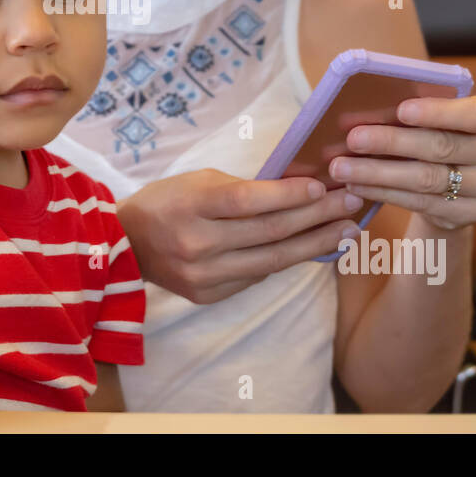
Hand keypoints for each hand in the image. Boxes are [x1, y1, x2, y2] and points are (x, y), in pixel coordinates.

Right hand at [116, 170, 363, 304]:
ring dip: (313, 244)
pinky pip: (255, 277)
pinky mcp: (207, 295)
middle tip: (351, 204)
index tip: (323, 185)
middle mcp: (198, 244)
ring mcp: (203, 275)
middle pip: (270, 232)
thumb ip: (243, 190)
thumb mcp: (199, 181)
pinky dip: (284, 261)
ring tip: (345, 231)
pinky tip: (310, 249)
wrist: (124, 244)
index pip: (250, 200)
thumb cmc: (167, 201)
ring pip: (271, 260)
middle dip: (317, 216)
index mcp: (193, 206)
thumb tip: (297, 192)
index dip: (290, 194)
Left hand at [327, 94, 475, 231]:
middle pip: (441, 147)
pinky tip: (357, 187)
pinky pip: (421, 203)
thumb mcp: (438, 118)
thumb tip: (365, 105)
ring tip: (343, 168)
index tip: (401, 110)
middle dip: (392, 142)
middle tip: (353, 139)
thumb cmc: (439, 134)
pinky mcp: (470, 214)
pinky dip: (384, 193)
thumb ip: (417, 110)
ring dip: (378, 173)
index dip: (437, 112)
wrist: (459, 182)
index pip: (472, 114)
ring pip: (427, 179)